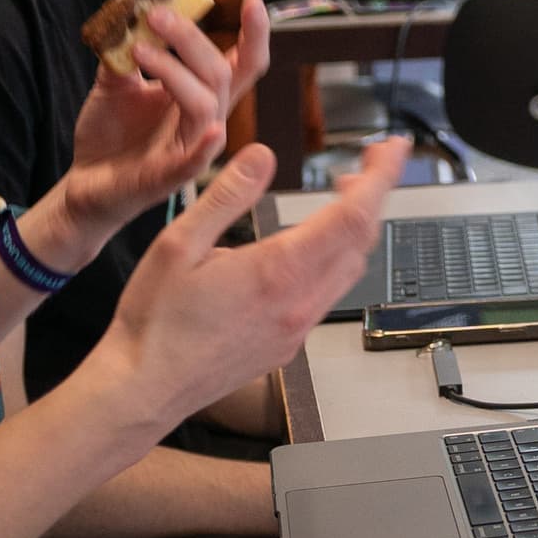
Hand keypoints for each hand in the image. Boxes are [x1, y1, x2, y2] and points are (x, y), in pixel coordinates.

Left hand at [53, 0, 264, 254]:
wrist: (84, 182)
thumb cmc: (111, 134)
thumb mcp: (115, 82)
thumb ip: (126, 50)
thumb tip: (129, 14)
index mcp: (198, 95)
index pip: (240, 63)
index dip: (253, 35)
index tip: (253, 1)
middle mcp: (204, 119)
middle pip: (220, 73)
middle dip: (190, 39)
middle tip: (156, 13)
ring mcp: (190, 148)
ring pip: (207, 104)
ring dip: (176, 71)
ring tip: (140, 49)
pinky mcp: (169, 176)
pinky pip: (195, 161)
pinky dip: (205, 146)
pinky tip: (213, 130)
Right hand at [93, 136, 402, 430]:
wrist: (144, 389)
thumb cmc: (154, 323)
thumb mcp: (178, 243)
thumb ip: (227, 195)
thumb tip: (262, 155)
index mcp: (277, 271)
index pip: (353, 215)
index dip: (382, 176)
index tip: (393, 148)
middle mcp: (298, 303)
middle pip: (361, 240)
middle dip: (371, 194)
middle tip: (364, 164)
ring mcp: (297, 328)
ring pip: (350, 269)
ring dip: (355, 228)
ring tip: (340, 197)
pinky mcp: (289, 345)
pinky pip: (329, 295)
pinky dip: (336, 260)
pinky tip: (311, 248)